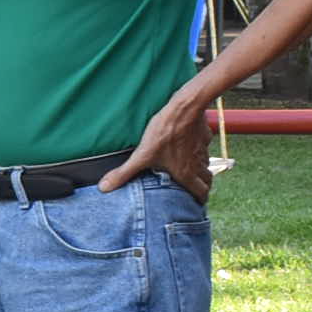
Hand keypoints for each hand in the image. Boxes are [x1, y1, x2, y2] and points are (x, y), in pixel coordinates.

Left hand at [98, 83, 214, 201]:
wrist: (185, 107)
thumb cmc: (165, 133)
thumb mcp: (142, 155)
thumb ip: (124, 173)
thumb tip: (103, 188)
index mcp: (186, 173)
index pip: (202, 192)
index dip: (200, 200)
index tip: (195, 204)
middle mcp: (198, 163)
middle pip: (207, 181)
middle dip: (202, 187)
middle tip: (194, 190)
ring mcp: (202, 149)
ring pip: (206, 165)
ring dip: (200, 170)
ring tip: (191, 172)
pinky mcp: (203, 136)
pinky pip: (204, 148)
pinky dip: (199, 152)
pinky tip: (189, 149)